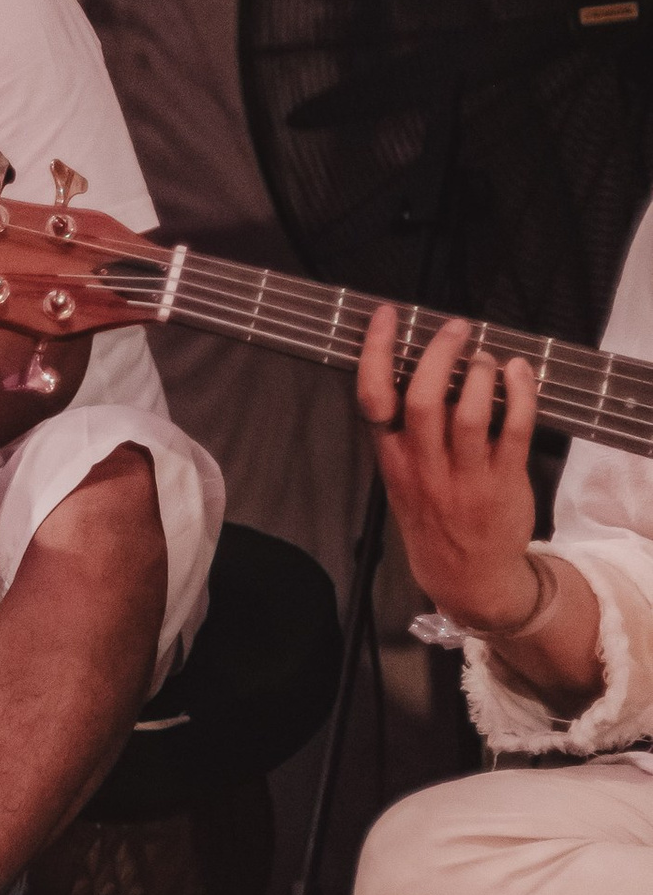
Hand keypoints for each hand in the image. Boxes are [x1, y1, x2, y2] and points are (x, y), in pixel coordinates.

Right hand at [357, 305, 540, 630]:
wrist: (466, 577)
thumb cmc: (435, 519)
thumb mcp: (402, 479)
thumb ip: (405, 433)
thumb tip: (423, 368)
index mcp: (392, 459)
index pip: (374, 399)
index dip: (378, 352)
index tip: (387, 317)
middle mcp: (423, 466)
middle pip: (423, 399)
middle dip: (440, 354)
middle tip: (456, 328)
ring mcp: (463, 476)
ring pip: (468, 412)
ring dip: (480, 374)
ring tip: (486, 359)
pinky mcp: (502, 481)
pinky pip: (513, 427)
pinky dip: (520, 392)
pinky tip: (520, 373)